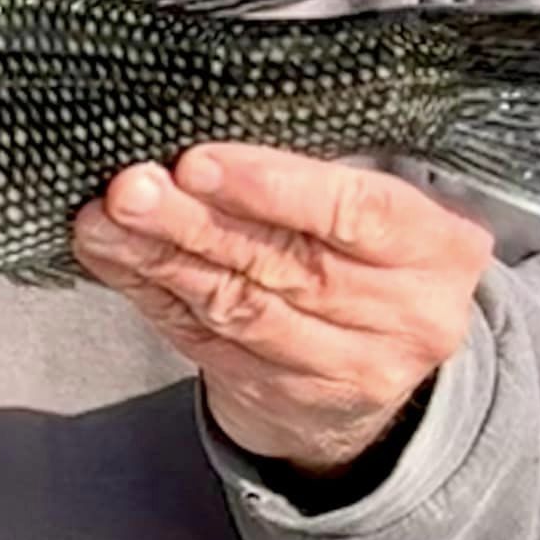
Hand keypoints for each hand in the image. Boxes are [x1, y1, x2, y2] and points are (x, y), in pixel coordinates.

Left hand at [72, 145, 491, 476]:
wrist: (377, 355)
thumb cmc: (362, 241)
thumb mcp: (372, 196)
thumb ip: (310, 167)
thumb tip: (200, 140)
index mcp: (437, 248)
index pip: (355, 213)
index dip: (273, 187)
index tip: (196, 162)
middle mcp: (406, 318)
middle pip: (285, 264)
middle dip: (194, 222)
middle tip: (129, 188)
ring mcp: (348, 371)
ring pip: (238, 308)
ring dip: (159, 259)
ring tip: (102, 220)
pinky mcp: (284, 399)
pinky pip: (205, 341)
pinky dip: (150, 294)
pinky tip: (110, 257)